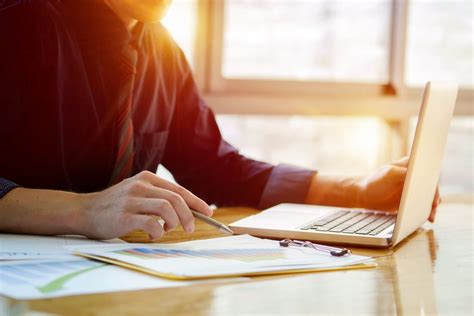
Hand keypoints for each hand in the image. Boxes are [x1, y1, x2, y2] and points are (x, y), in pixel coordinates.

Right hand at [79, 171, 212, 239]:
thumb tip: (187, 211)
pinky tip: (154, 234)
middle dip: (189, 215)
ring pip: (166, 209)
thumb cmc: (115, 206)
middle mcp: (140, 186)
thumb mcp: (137, 193)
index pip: (178, 190)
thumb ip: (157, 197)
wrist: (83, 211)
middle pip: (176, 199)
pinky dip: (158, 231)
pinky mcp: (123, 216)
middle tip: (190, 228)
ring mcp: (131, 200)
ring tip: (167, 230)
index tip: (208, 212)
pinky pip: (151, 223)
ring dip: (174, 223)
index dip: (196, 201)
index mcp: (146, 178)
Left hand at [357, 157, 440, 221]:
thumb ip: (405, 173)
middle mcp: (415, 175)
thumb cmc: (375, 181)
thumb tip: (421, 176)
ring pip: (428, 197)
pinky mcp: (410, 199)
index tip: (433, 193)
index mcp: (411, 164)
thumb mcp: (390, 173)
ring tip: (430, 217)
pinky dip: (424, 212)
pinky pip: (421, 205)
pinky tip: (425, 218)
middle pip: (430, 186)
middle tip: (433, 207)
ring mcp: (413, 188)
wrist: (364, 194)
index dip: (433, 184)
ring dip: (431, 207)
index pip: (428, 173)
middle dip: (434, 198)